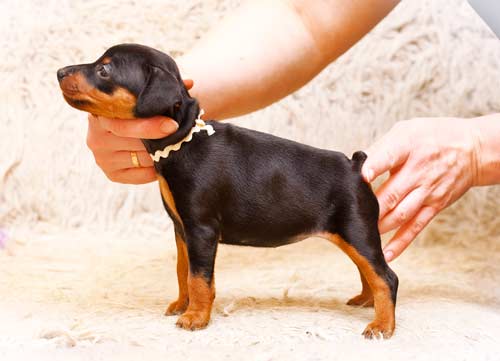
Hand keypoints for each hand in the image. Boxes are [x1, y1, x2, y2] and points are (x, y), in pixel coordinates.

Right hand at [86, 79, 192, 183]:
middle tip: (180, 135)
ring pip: (143, 159)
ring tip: (172, 143)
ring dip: (160, 152)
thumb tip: (188, 82)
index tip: (172, 125)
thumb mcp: (141, 97)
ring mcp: (103, 159)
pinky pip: (143, 174)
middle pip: (137, 144)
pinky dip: (156, 167)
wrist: (121, 122)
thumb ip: (161, 91)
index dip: (150, 126)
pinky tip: (161, 157)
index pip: (124, 125)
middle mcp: (96, 139)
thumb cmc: (133, 106)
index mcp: (99, 115)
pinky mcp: (112, 175)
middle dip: (161, 139)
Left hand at [362, 118, 479, 261]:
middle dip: (369, 208)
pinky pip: (415, 227)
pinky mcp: (434, 206)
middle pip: (391, 194)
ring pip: (400, 214)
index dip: (374, 166)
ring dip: (380, 227)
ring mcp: (427, 191)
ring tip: (361, 234)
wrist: (472, 150)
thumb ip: (380, 148)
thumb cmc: (432, 137)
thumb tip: (354, 166)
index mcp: (408, 147)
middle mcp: (418, 171)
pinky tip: (385, 254)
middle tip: (349, 216)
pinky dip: (400, 242)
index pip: (389, 156)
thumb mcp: (406, 130)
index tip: (362, 176)